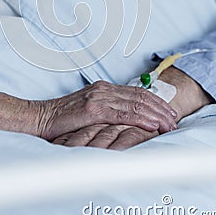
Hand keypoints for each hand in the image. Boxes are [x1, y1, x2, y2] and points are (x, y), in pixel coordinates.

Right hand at [52, 68, 212, 150]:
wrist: (40, 118)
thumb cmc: (63, 118)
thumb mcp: (88, 112)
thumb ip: (106, 111)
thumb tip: (127, 121)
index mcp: (103, 89)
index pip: (136, 92)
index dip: (155, 102)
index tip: (169, 113)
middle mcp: (103, 89)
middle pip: (140, 96)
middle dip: (160, 108)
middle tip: (175, 120)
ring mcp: (99, 97)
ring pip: (136, 104)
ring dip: (156, 114)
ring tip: (169, 124)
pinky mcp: (93, 109)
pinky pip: (123, 113)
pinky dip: (141, 119)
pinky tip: (152, 125)